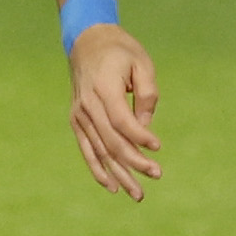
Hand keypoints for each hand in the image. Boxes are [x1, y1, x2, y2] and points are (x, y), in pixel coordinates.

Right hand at [67, 24, 163, 200]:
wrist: (87, 41)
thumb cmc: (120, 51)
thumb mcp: (141, 63)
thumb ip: (146, 95)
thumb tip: (146, 127)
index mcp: (104, 88)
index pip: (122, 121)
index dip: (140, 137)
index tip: (158, 147)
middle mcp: (88, 104)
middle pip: (111, 141)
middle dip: (134, 162)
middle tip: (156, 175)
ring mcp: (79, 114)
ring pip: (100, 151)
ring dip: (119, 174)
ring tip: (137, 194)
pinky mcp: (76, 120)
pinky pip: (87, 149)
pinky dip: (97, 169)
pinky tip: (112, 186)